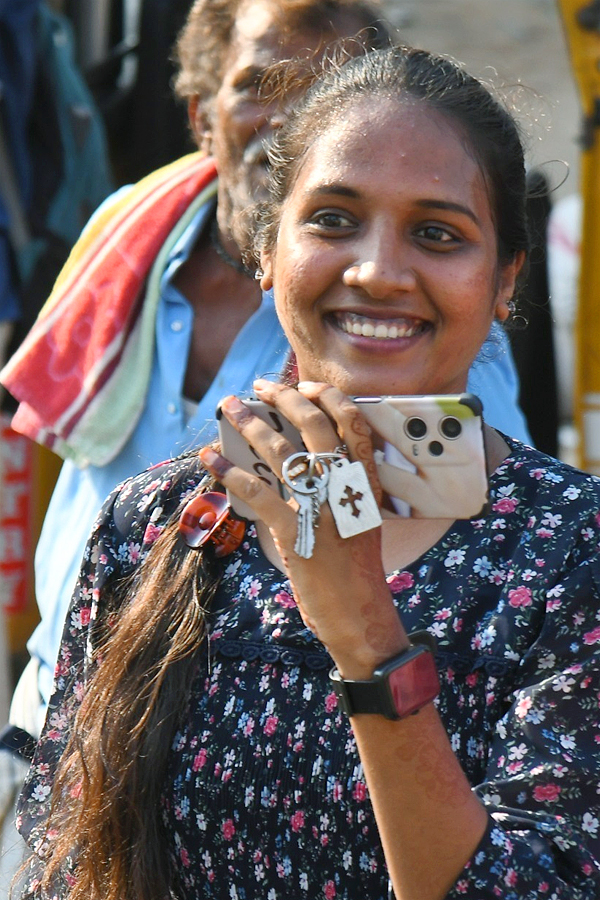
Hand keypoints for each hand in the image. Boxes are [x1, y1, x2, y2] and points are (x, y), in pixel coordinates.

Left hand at [200, 380, 408, 674]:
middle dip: (284, 397)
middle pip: (315, 426)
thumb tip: (305, 463)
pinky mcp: (295, 534)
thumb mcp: (360, 523)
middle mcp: (345, 490)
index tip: (304, 384)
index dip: (328, 397)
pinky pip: (257, 493)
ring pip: (283, 452)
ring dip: (250, 424)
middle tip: (260, 386)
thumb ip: (341, 491)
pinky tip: (211, 459)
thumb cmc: (357, 572)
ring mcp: (320, 510)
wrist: (360, 618)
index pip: (354, 425)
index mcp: (365, 484)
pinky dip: (230, 471)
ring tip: (228, 407)